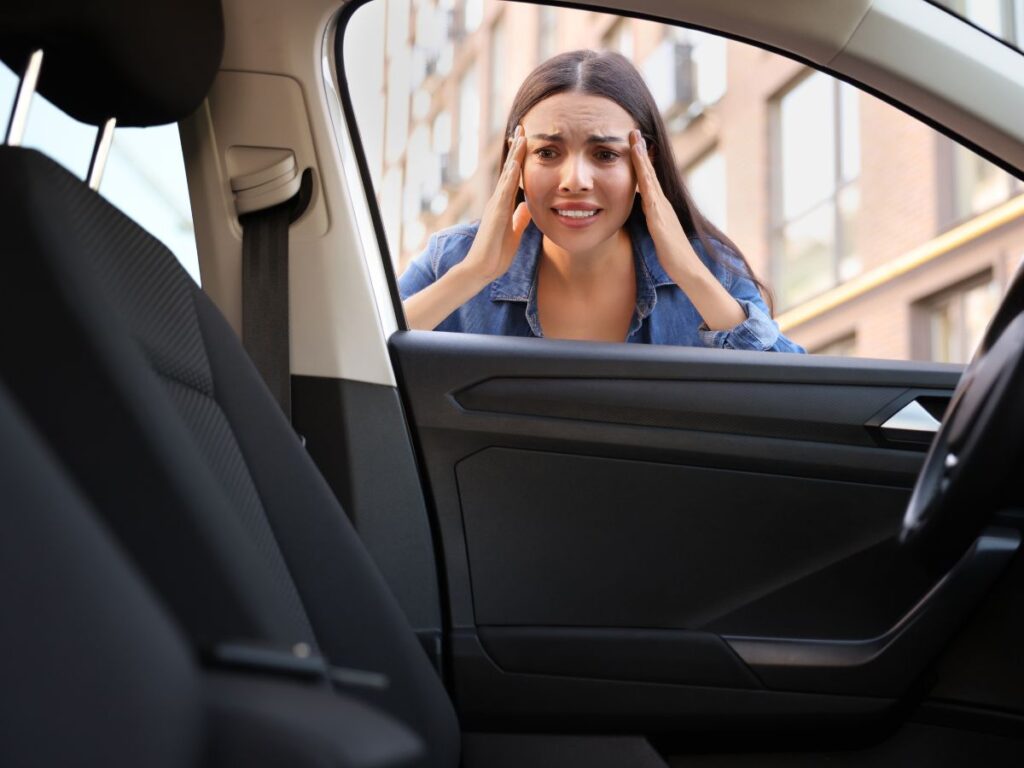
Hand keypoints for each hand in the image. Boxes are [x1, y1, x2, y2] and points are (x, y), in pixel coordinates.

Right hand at [458, 125, 531, 285]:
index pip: (514, 178)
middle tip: (522, 128)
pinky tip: (516, 161)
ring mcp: (496, 204)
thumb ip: (519, 219)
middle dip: (516, 148)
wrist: (482, 268)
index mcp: (503, 205)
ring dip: (514, 155)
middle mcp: (498, 200)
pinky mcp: (496, 212)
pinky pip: (505, 190)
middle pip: (509, 169)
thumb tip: (526, 207)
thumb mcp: (514, 233)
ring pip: (507, 174)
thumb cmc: (496, 254)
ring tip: (521, 135)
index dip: (520, 160)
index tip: (525, 142)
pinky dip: (511, 174)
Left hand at [629, 129, 744, 330]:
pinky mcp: (659, 215)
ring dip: (642, 157)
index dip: (641, 163)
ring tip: (634, 138)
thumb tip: (643, 217)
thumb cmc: (673, 256)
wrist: (688, 268)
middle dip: (641, 151)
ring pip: (650, 177)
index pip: (648, 180)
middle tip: (633, 131)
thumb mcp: (658, 234)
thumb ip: (651, 223)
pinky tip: (637, 165)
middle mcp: (662, 203)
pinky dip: (643, 175)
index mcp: (660, 208)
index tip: (634, 145)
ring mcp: (661, 207)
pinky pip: (649, 190)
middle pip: (650, 172)